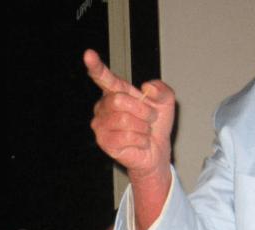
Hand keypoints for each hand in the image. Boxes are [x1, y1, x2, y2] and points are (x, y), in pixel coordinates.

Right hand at [84, 49, 174, 229]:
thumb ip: (161, 89)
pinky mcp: (104, 143)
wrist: (156, 150)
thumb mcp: (166, 102)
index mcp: (116, 93)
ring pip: (124, 120)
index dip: (96, 66)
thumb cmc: (156, 125)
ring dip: (143, 127)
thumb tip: (146, 88)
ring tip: (144, 132)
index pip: (103, 77)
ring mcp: (101, 126)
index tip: (88, 54)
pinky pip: (125, 137)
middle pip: (119, 100)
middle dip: (142, 110)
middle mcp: (103, 108)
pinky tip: (139, 143)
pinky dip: (140, 140)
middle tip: (150, 118)